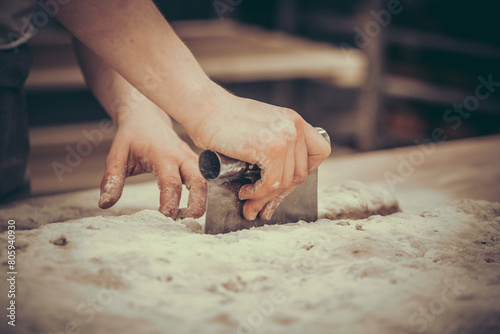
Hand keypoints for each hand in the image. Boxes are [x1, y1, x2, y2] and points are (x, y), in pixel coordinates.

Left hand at [98, 108, 206, 218]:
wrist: (146, 117)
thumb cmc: (132, 137)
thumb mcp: (117, 156)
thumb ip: (112, 180)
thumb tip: (105, 204)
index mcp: (163, 155)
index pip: (171, 183)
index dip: (170, 204)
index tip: (164, 220)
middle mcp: (182, 156)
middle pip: (199, 182)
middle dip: (197, 203)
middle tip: (188, 222)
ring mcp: (191, 158)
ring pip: (205, 180)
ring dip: (202, 200)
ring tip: (190, 218)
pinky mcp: (194, 161)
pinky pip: (203, 178)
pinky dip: (201, 193)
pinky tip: (192, 207)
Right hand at [186, 88, 330, 220]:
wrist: (204, 108)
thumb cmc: (223, 120)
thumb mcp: (259, 128)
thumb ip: (273, 147)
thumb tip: (277, 185)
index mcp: (294, 121)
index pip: (319, 151)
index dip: (305, 171)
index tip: (285, 182)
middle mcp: (294, 127)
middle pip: (300, 173)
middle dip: (279, 194)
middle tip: (261, 206)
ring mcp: (284, 137)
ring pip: (285, 182)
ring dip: (265, 199)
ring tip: (249, 203)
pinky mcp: (271, 148)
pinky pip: (272, 183)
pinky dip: (259, 194)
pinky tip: (245, 192)